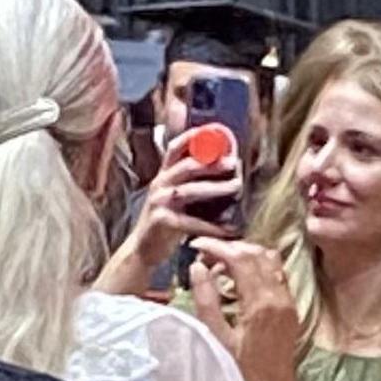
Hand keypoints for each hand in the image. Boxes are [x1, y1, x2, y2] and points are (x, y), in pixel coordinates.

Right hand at [104, 134, 241, 289]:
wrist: (144, 250)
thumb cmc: (166, 223)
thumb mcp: (173, 197)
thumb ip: (189, 182)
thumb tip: (219, 168)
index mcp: (164, 176)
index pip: (174, 149)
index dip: (191, 138)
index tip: (212, 131)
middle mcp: (160, 185)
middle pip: (186, 166)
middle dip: (212, 163)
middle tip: (234, 164)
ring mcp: (159, 202)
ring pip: (190, 191)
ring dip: (215, 188)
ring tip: (236, 188)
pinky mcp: (162, 222)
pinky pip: (191, 221)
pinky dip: (211, 225)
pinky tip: (228, 228)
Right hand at [189, 235, 302, 380]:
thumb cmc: (239, 374)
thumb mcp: (216, 338)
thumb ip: (206, 299)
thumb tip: (197, 267)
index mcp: (260, 303)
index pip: (239, 258)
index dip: (216, 247)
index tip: (196, 246)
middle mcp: (279, 298)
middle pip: (256, 253)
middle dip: (229, 248)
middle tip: (206, 256)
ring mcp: (288, 302)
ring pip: (270, 261)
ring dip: (246, 256)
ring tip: (221, 266)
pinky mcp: (291, 310)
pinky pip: (277, 275)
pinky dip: (259, 268)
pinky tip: (240, 280)